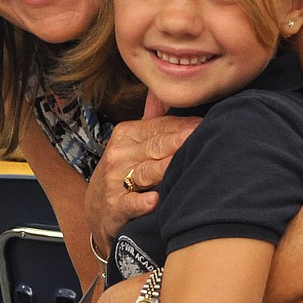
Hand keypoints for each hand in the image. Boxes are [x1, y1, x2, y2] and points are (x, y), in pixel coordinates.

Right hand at [85, 114, 198, 255]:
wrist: (97, 209)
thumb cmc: (122, 172)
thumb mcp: (130, 143)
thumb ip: (153, 121)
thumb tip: (173, 94)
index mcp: (126, 134)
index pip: (159, 126)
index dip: (184, 125)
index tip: (206, 123)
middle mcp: (119, 154)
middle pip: (155, 145)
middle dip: (179, 140)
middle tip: (201, 134)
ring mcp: (115, 181)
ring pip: (146, 171)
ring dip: (165, 167)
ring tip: (185, 160)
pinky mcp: (115, 207)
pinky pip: (131, 203)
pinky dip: (142, 202)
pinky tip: (155, 200)